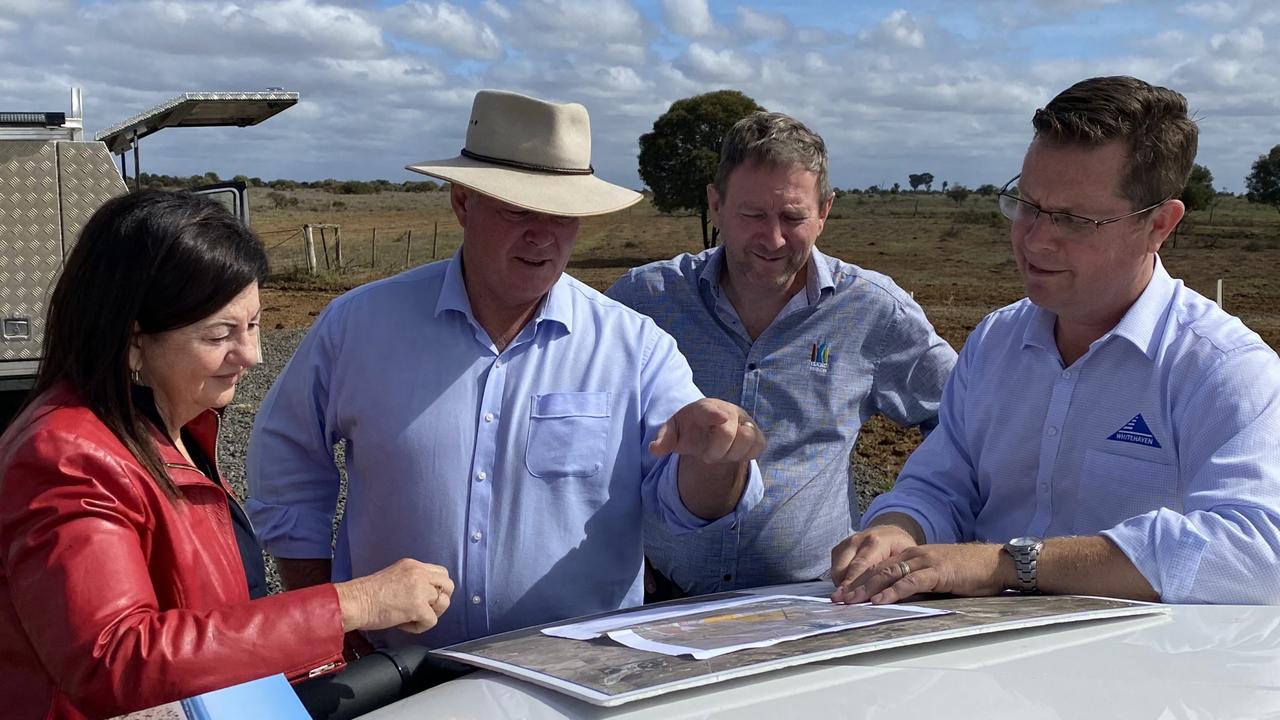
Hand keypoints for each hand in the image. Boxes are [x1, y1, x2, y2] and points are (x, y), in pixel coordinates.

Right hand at [335, 558, 453, 633]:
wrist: (355, 602)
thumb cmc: (367, 594)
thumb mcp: (395, 576)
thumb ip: (413, 581)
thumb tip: (425, 596)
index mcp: (413, 565)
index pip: (441, 573)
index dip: (437, 588)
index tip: (426, 598)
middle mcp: (419, 573)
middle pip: (448, 585)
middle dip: (440, 600)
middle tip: (424, 610)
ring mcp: (420, 589)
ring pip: (443, 603)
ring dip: (431, 614)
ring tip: (412, 617)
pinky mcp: (418, 606)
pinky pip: (432, 621)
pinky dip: (420, 627)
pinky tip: (405, 624)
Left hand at [650, 398, 763, 463]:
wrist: (709, 430)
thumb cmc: (689, 429)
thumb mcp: (673, 432)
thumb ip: (665, 440)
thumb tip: (654, 449)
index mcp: (703, 408)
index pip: (708, 409)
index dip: (714, 413)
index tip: (720, 418)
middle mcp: (728, 411)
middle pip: (728, 431)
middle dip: (717, 450)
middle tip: (707, 457)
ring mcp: (744, 422)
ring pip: (748, 439)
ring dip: (732, 454)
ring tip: (721, 454)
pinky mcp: (756, 434)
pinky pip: (758, 447)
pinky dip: (746, 455)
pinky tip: (734, 454)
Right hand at [830, 524, 918, 601]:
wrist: (891, 531)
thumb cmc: (900, 547)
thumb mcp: (906, 558)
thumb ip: (898, 574)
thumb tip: (890, 596)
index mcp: (876, 542)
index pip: (862, 567)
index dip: (855, 585)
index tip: (850, 600)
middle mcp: (859, 540)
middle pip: (846, 569)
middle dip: (844, 588)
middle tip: (840, 602)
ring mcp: (847, 542)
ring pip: (838, 569)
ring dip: (841, 584)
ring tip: (847, 598)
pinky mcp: (840, 547)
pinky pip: (835, 566)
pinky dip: (839, 578)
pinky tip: (849, 587)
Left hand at [833, 543, 1009, 604]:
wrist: (995, 563)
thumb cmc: (968, 572)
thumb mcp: (936, 575)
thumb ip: (917, 581)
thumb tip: (897, 596)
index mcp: (912, 555)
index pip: (879, 566)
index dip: (858, 578)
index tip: (842, 592)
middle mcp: (914, 555)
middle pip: (877, 569)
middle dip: (855, 584)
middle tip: (837, 599)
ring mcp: (925, 562)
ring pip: (888, 574)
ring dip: (867, 589)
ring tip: (850, 601)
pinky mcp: (937, 572)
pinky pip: (910, 582)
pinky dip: (892, 592)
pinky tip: (879, 601)